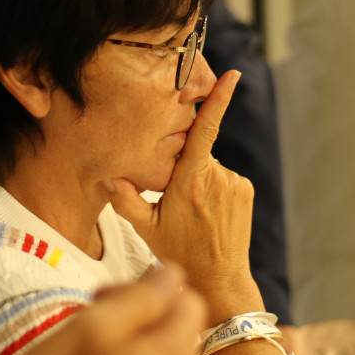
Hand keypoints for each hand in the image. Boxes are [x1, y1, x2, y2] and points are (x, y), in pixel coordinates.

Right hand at [106, 70, 259, 321]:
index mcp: (191, 179)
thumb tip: (107, 178)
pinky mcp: (246, 190)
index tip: (232, 75)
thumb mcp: (146, 228)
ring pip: (210, 167)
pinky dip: (216, 189)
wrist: (219, 278)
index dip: (218, 99)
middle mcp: (217, 176)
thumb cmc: (180, 253)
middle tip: (178, 203)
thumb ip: (125, 201)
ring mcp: (235, 183)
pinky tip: (210, 214)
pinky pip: (225, 179)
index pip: (205, 130)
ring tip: (195, 214)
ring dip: (201, 181)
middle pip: (196, 154)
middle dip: (185, 169)